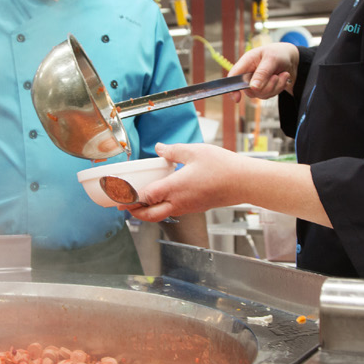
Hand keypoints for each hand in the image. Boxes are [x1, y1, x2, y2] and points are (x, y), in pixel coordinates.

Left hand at [122, 142, 248, 222]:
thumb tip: (160, 148)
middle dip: (134, 212)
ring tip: (139, 203)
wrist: (244, 183)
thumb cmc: (223, 167)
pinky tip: (162, 197)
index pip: (145, 197)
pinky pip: (173, 211)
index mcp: (175, 188)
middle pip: (150, 215)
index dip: (130, 197)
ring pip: (161, 215)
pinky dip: (161, 208)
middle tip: (123, 207)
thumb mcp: (195, 151)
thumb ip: (173, 150)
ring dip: (147, 212)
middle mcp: (179, 202)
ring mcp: (188, 207)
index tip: (119, 195)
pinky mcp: (196, 207)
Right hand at [228, 42, 298, 101]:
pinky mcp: (264, 88)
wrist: (293, 59)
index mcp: (246, 62)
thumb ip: (262, 73)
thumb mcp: (272, 59)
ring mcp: (256, 82)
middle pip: (249, 90)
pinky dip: (279, 88)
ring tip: (283, 75)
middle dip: (266, 86)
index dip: (233, 88)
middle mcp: (249, 73)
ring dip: (275, 86)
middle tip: (276, 77)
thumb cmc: (279, 53)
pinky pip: (269, 95)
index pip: (234, 77)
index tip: (237, 98)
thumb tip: (253, 88)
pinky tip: (283, 78)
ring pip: (260, 94)